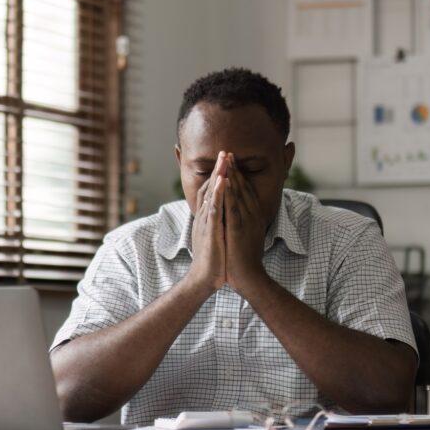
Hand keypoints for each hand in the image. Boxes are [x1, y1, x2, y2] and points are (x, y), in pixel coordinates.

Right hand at [186, 151, 227, 292]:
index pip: (211, 191)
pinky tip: (223, 181)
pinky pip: (215, 209)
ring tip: (224, 158)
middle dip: (217, 169)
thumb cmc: (213, 259)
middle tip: (224, 151)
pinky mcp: (210, 231)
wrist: (205, 278)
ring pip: (211, 194)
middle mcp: (204, 216)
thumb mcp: (214, 236)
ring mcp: (206, 222)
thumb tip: (221, 214)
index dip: (217, 175)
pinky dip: (218, 193)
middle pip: (210, 187)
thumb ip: (216, 223)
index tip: (225, 161)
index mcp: (207, 216)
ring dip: (217, 175)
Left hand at [224, 153, 268, 294]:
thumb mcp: (246, 234)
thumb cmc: (244, 257)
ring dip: (232, 175)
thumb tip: (237, 213)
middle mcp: (251, 214)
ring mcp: (245, 221)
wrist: (248, 277)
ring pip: (238, 193)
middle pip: (242, 187)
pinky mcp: (237, 228)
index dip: (238, 173)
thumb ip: (243, 220)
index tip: (231, 160)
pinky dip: (229, 192)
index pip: (245, 189)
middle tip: (227, 152)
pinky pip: (232, 206)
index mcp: (252, 215)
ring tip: (226, 159)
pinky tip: (224, 180)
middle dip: (234, 169)